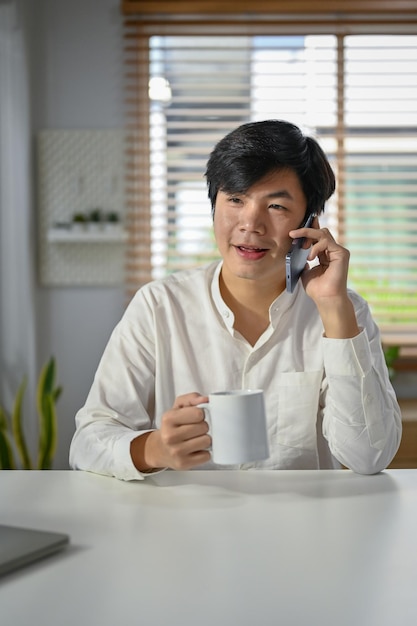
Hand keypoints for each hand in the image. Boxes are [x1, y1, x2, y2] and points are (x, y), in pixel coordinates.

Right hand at [131, 393, 210, 471]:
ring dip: (205, 439)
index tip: (197, 416)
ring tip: (196, 438)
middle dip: (204, 426)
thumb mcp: (178, 407)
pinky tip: (196, 449)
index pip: (198, 413)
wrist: (159, 449)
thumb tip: (206, 399)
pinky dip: (204, 452)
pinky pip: (206, 456)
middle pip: (204, 427)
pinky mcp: (183, 464)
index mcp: (168, 418)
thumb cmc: (172, 426)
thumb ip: (191, 399)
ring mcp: (176, 451)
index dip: (202, 414)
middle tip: (196, 428)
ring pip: (207, 441)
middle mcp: (170, 436)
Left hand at [289, 217, 359, 338]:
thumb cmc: (317, 289)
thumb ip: (302, 261)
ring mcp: (338, 252)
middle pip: (320, 232)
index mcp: (325, 254)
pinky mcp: (341, 254)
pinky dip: (316, 247)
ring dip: (309, 235)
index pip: (317, 237)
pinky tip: (310, 257)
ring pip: (323, 233)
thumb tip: (296, 252)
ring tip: (302, 247)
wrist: (326, 299)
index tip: (294, 231)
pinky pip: (326, 242)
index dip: (307, 230)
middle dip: (306, 231)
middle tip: (293, 234)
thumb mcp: (305, 272)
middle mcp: (333, 251)